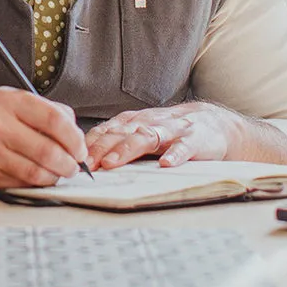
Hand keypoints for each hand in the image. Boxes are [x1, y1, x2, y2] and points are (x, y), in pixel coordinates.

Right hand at [0, 87, 88, 187]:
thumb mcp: (4, 99)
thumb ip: (39, 109)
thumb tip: (72, 127)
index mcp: (7, 101)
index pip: (54, 119)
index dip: (74, 137)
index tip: (80, 146)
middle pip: (49, 150)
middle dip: (69, 162)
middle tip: (74, 165)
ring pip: (37, 171)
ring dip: (55, 176)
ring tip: (58, 173)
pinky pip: (20, 183)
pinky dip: (35, 183)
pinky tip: (37, 177)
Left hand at [85, 102, 241, 169]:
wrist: (213, 123)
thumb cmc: (171, 131)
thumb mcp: (142, 132)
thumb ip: (119, 142)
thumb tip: (86, 160)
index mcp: (134, 122)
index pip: (107, 130)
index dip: (90, 144)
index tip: (73, 158)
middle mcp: (150, 122)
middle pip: (121, 133)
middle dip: (101, 148)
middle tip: (86, 164)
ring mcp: (172, 130)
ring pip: (146, 137)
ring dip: (127, 149)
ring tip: (112, 163)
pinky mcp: (195, 140)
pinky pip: (184, 147)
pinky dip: (175, 155)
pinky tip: (167, 164)